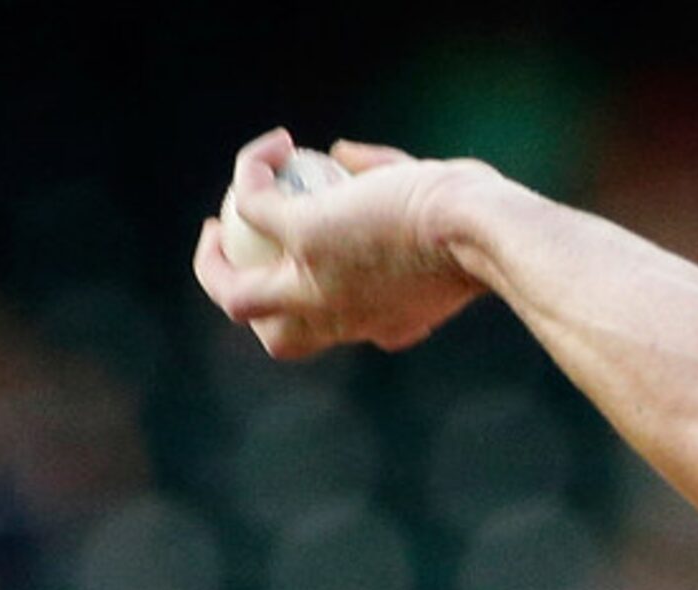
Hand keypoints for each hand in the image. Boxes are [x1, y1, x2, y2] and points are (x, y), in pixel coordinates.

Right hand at [193, 127, 488, 358]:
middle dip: (247, 303)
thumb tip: (344, 157)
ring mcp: (315, 282)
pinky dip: (252, 170)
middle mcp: (344, 319)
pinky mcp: (302, 235)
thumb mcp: (444, 225)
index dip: (313, 308)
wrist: (484, 231)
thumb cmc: (485, 230)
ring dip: (212, 261)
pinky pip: (252, 201)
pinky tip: (276, 145)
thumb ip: (395, 196)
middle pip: (272, 336)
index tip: (313, 267)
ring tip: (220, 218)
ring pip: (234, 294)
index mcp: (384, 327)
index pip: (332, 334)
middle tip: (243, 255)